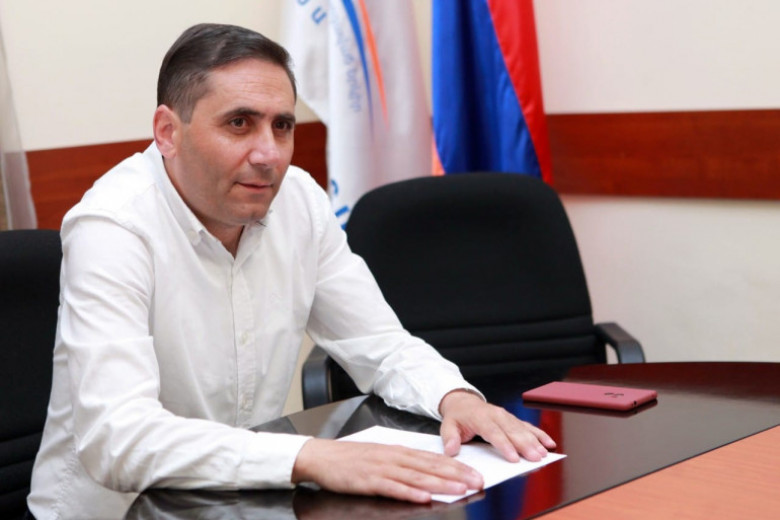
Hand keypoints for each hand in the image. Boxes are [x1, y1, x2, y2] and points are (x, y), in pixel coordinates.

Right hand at [292, 437, 483, 502]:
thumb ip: (403, 464)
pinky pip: (393, 487)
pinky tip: (424, 497)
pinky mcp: (369, 481)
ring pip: (416, 477)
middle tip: (477, 481)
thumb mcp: (381, 456)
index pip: (433, 459)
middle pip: (430, 467)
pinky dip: (409, 492)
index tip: (475, 472)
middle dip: (456, 474)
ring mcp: (382, 469)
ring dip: (439, 483)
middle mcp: (393, 457)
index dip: (456, 466)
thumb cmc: (350, 459)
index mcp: (398, 452)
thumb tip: (428, 472)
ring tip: (459, 489)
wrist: (321, 456)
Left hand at [439, 390, 556, 462]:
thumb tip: (451, 450)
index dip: (504, 445)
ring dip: (534, 441)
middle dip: (525, 445)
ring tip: (544, 454)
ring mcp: (505, 416)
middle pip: (512, 431)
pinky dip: (539, 434)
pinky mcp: (512, 419)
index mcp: (480, 417)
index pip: (493, 432)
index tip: (514, 458)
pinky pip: (527, 426)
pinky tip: (549, 443)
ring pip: (522, 428)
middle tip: (536, 458)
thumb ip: (450, 438)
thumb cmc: (457, 417)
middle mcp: (496, 415)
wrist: (463, 401)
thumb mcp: (447, 426)